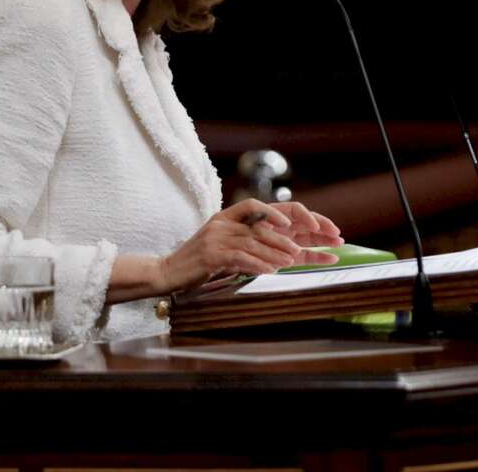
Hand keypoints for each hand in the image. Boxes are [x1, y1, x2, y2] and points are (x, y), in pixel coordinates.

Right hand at [157, 199, 343, 292]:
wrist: (168, 271)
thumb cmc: (201, 261)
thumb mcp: (226, 246)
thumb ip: (251, 243)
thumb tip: (288, 249)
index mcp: (227, 216)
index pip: (258, 205)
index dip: (284, 212)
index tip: (309, 223)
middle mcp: (222, 222)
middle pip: (261, 226)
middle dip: (288, 237)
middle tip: (307, 248)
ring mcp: (215, 237)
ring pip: (253, 240)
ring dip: (276, 251)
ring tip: (293, 260)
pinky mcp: (210, 255)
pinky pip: (240, 257)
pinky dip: (258, 263)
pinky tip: (272, 270)